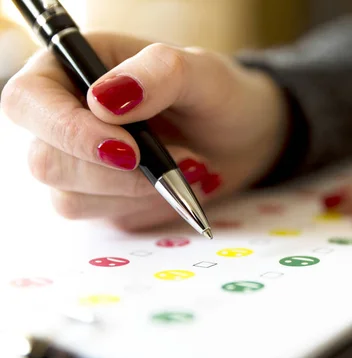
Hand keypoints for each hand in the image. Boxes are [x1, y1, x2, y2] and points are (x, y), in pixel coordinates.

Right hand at [1, 33, 286, 230]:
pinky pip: (102, 217)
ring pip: (69, 199)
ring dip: (135, 192)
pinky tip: (176, 187)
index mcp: (73, 68)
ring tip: (188, 167)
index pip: (29, 101)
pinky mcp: (100, 197)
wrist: (244, 139)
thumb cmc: (219, 96)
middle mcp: (65, 116)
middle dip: (113, 174)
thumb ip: (158, 73)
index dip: (68, 131)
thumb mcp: (202, 72)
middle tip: (178, 160)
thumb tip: (102, 100)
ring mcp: (79, 162)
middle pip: (44, 161)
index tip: (128, 150)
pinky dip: (143, 206)